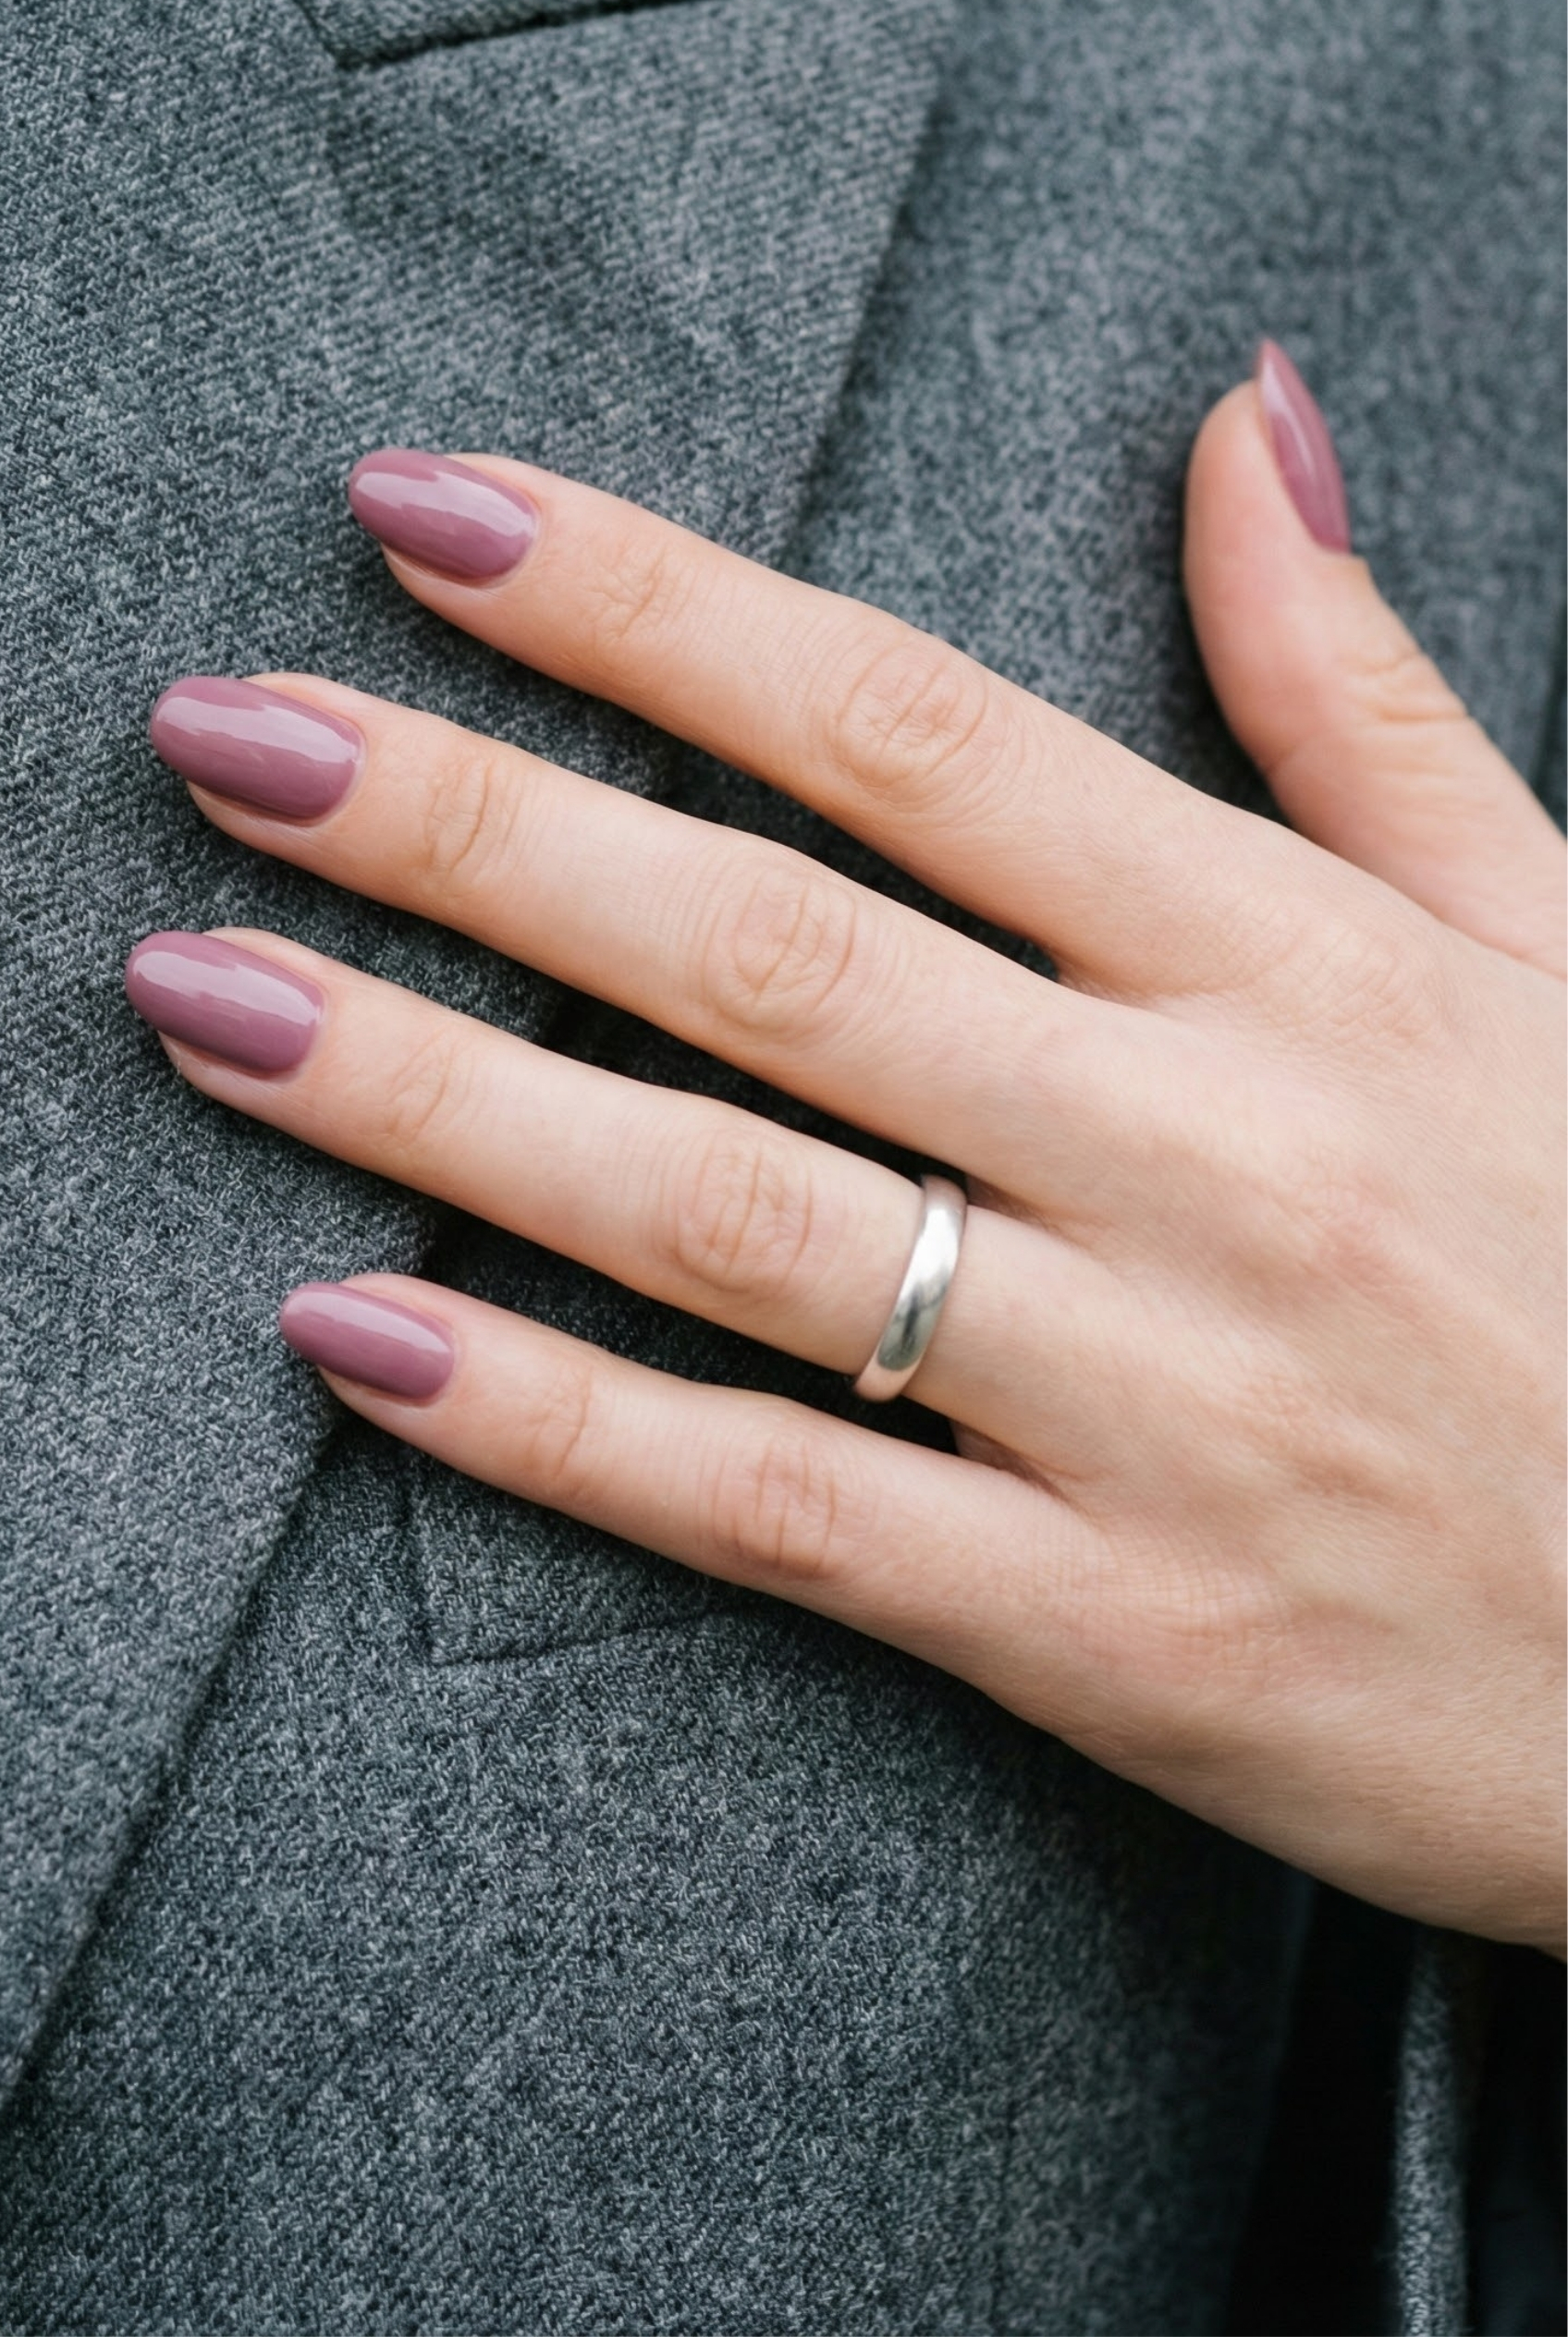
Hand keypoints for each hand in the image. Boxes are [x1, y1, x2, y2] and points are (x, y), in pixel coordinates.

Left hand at [127, 349, 1565, 1951]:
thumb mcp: (1555, 944)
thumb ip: (1360, 697)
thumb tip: (1246, 422)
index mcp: (1300, 965)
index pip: (908, 731)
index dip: (644, 608)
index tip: (424, 523)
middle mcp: (1204, 1156)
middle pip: (769, 950)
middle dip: (470, 827)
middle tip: (227, 742)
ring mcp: (1146, 1403)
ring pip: (735, 1219)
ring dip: (444, 1100)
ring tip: (211, 1002)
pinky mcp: (1107, 1630)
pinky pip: (784, 1508)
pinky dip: (559, 1428)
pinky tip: (358, 1340)